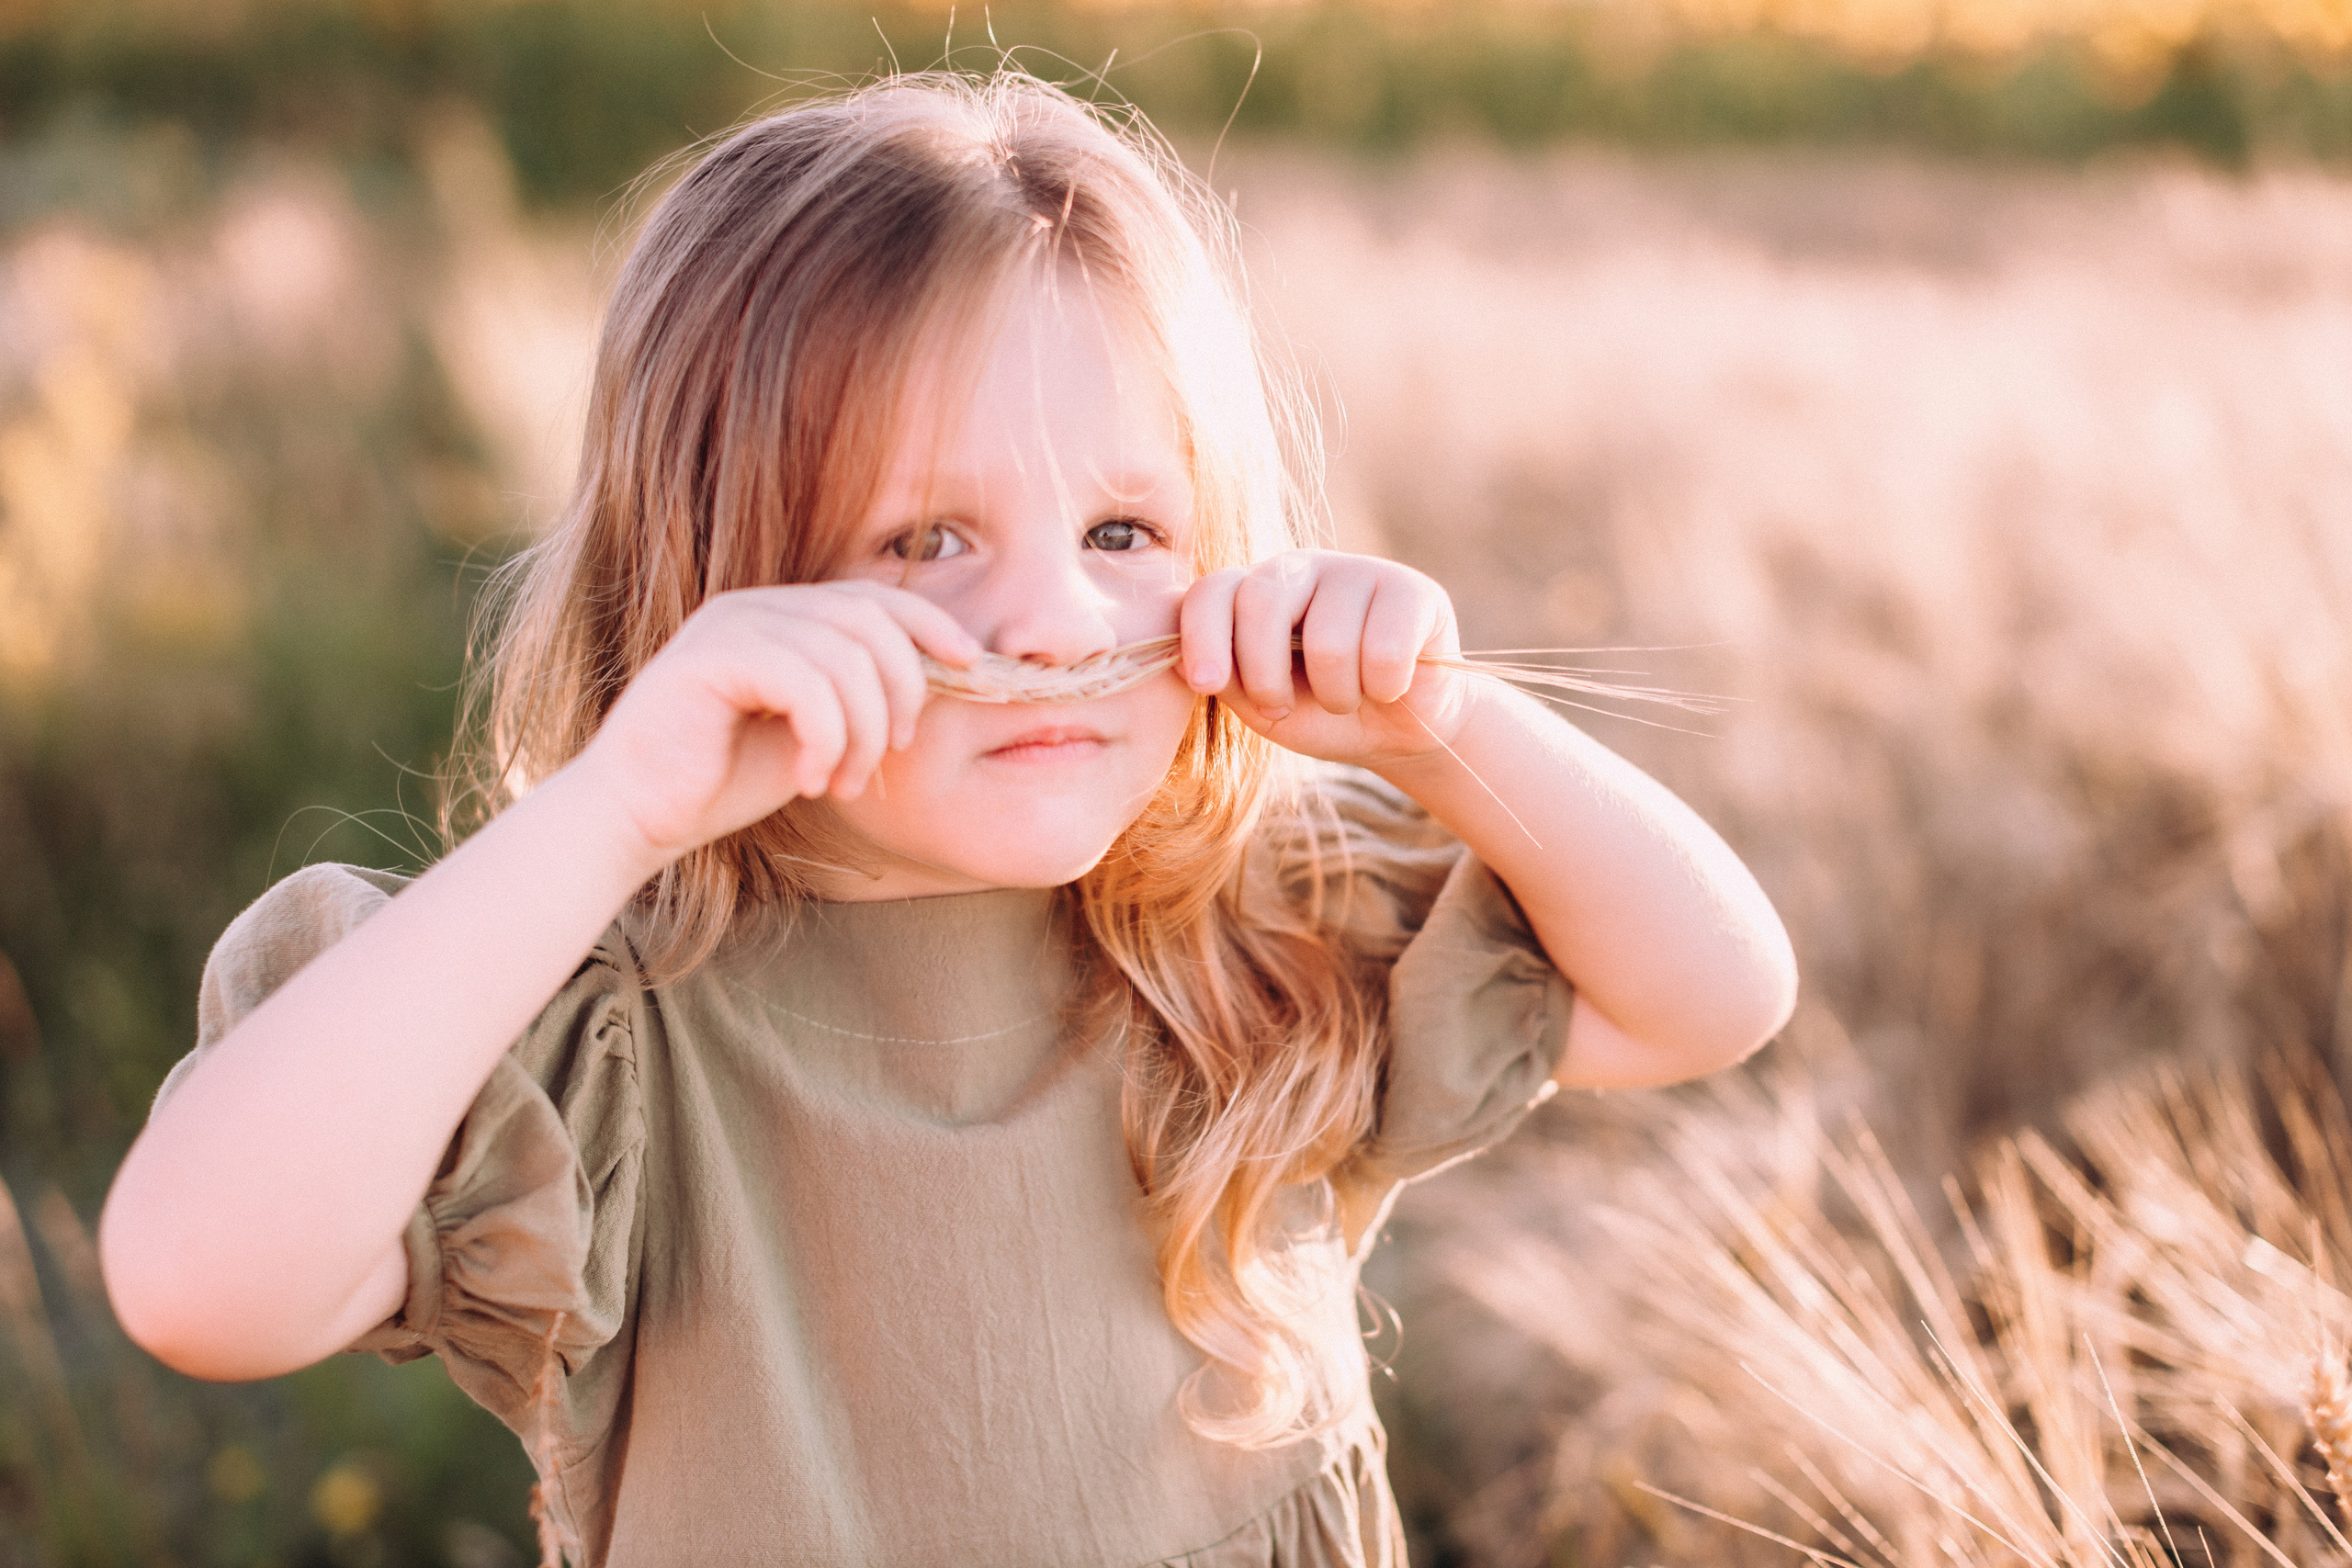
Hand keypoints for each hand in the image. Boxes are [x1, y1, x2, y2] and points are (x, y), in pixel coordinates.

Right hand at [572, 583, 980, 868]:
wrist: (639, 816)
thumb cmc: (722, 780)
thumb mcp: (814, 734)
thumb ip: (858, 700)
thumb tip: (933, 683)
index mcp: (782, 617)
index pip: (873, 598)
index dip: (930, 622)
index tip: (971, 663)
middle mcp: (756, 608)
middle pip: (870, 621)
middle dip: (901, 692)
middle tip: (893, 755)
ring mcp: (729, 626)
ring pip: (844, 657)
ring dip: (864, 732)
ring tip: (845, 781)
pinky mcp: (707, 659)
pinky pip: (804, 682)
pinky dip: (825, 737)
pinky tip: (812, 778)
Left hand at [1178, 551, 1472, 767]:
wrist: (1399, 733)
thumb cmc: (1322, 716)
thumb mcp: (1262, 707)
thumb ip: (1228, 680)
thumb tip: (1182, 662)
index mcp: (1255, 592)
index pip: (1214, 590)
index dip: (1202, 635)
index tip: (1206, 684)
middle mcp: (1302, 568)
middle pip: (1261, 602)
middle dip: (1265, 676)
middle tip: (1282, 708)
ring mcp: (1358, 571)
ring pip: (1327, 640)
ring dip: (1337, 695)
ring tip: (1349, 698)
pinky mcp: (1413, 590)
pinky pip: (1384, 650)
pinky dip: (1384, 688)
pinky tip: (1391, 686)